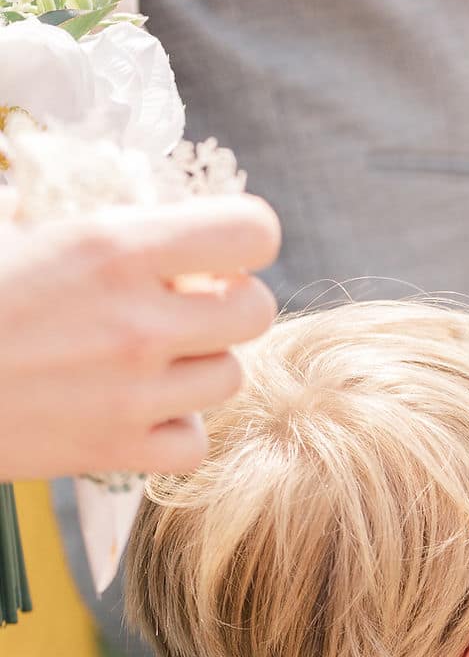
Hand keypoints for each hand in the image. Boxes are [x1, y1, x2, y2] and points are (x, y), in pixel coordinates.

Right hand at [0, 196, 279, 479]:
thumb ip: (95, 220)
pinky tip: (137, 409)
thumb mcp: (14, 220)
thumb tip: (149, 204)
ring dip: (201, 364)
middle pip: (257, 311)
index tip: (212, 250)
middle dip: (230, 303)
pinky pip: (194, 443)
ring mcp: (133, 393)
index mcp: (113, 245)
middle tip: (188, 304)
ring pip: (231, 378)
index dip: (242, 238)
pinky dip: (174, 430)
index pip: (250, 232)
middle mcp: (137, 320)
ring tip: (151, 357)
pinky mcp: (117, 452)